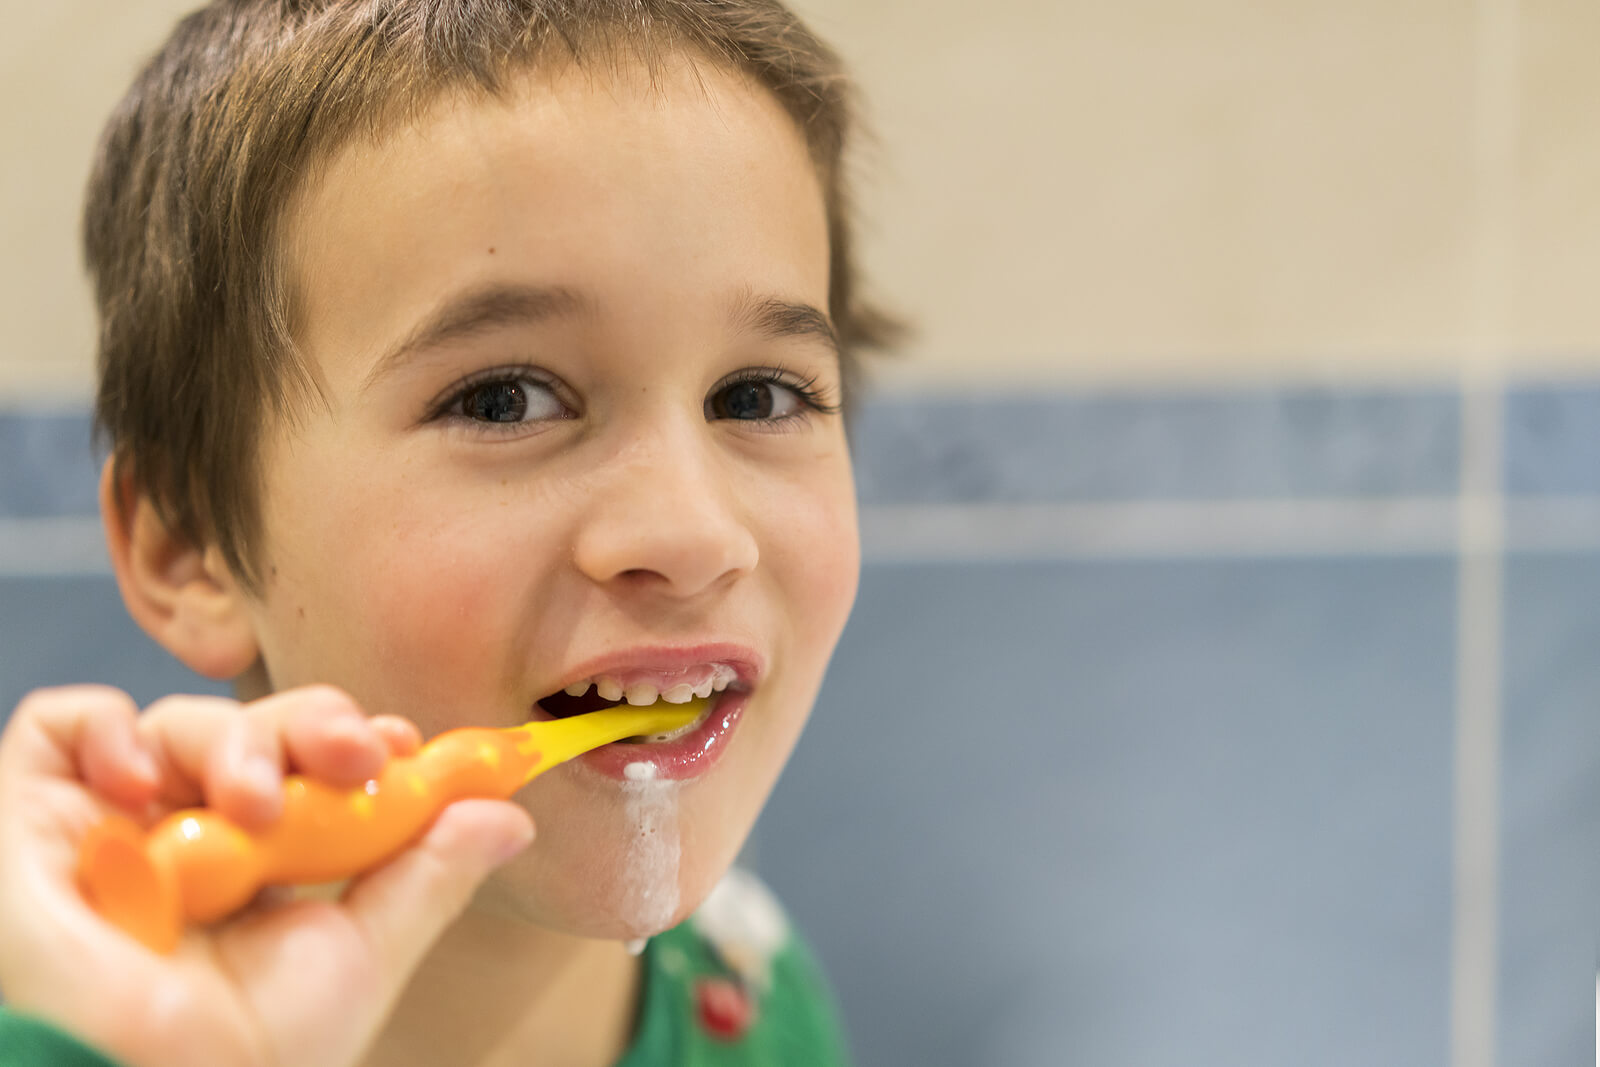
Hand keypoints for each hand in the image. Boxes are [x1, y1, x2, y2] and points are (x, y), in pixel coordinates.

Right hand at [0, 685, 533, 1066]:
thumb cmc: (237, 1058)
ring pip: (184, 724)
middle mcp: (192, 834)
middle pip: (262, 732)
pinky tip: (138, 783)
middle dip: (314, 727)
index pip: (316, 769)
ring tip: (249, 806)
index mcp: (266, 864)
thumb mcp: (350, 963)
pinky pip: (66, 725)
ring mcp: (113, 821)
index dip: (360, 742)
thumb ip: (425, 880)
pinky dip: (107, 732)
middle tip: (354, 753)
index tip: (407, 745)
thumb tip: (511, 813)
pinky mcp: (31, 811)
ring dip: (234, 746)